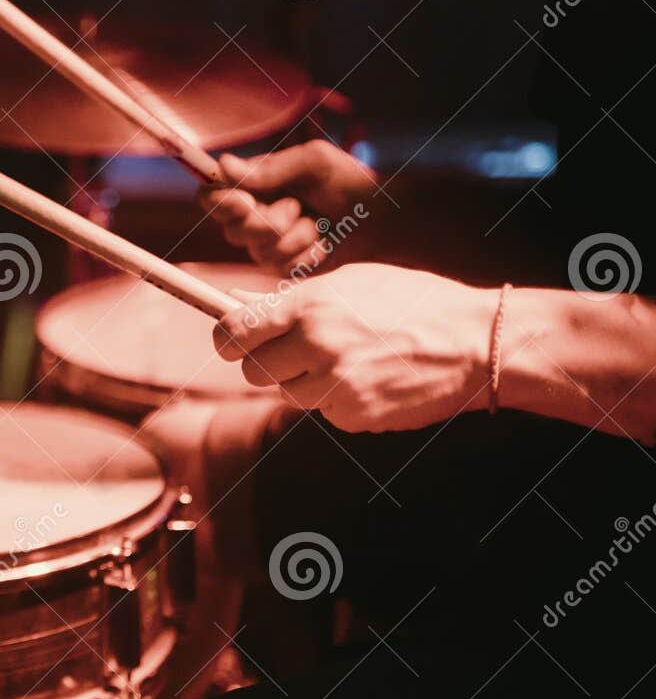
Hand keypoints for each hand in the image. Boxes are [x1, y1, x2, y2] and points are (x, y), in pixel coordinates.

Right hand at [196, 140, 377, 271]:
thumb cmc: (346, 180)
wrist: (378, 216)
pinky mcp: (283, 266)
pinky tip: (321, 242)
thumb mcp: (311, 161)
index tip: (245, 201)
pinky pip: (281, 264)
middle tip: (295, 207)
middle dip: (264, 222)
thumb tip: (224, 165)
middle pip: (230, 229)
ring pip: (258, 249)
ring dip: (294, 234)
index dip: (219, 203)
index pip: (210, 196)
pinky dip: (306, 251)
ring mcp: (265, 245)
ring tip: (315, 222)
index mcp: (251, 186)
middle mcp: (251, 217)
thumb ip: (269, 168)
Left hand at [213, 263, 495, 432]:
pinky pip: (322, 411)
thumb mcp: (351, 282)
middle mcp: (316, 345)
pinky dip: (336, 399)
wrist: (473, 342)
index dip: (226, 339)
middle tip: (298, 350)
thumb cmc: (411, 302)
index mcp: (309, 306)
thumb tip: (237, 304)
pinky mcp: (352, 416)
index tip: (230, 342)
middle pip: (252, 370)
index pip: (232, 332)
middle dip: (267, 362)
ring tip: (348, 359)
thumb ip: (290, 299)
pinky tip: (370, 378)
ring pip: (287, 393)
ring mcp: (334, 385)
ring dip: (305, 381)